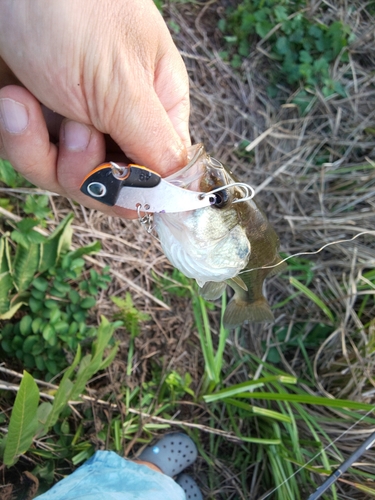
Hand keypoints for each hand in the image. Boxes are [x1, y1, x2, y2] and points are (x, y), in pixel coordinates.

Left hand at [0, 0, 189, 217]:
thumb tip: (185, 190)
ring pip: (70, 179)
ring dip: (43, 152)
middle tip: (75, 131)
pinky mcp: (40, 125)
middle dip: (87, 172)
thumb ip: (156, 144)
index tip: (119, 188)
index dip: (143, 191)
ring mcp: (78, 123)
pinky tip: (12, 100)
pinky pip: (34, 159)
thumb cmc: (70, 11)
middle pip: (115, 186)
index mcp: (157, 106)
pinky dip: (18, 137)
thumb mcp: (121, 84)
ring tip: (27, 104)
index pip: (165, 173)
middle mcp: (121, 120)